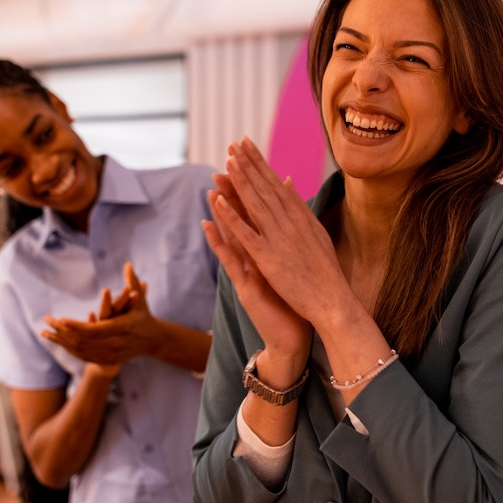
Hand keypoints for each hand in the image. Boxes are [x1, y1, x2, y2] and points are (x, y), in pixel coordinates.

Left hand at [40, 263, 156, 370]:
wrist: (152, 341)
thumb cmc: (144, 316)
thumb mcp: (139, 299)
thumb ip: (133, 282)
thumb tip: (128, 264)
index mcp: (121, 328)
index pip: (93, 329)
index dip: (75, 326)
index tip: (60, 319)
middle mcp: (114, 343)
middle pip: (83, 340)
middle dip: (62, 331)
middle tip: (47, 320)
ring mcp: (110, 353)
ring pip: (80, 350)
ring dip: (61, 341)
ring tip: (44, 332)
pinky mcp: (107, 359)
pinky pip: (83, 356)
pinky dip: (68, 349)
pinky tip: (56, 341)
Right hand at [202, 158, 310, 372]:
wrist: (292, 338)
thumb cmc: (293, 300)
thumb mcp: (290, 265)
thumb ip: (285, 241)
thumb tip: (291, 217)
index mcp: (266, 251)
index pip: (258, 214)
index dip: (252, 190)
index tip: (248, 164)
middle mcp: (252, 259)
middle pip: (242, 220)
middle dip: (234, 193)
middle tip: (223, 164)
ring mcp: (246, 272)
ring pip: (232, 236)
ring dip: (221, 212)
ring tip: (211, 187)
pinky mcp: (244, 287)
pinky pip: (230, 261)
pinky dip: (219, 242)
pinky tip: (209, 224)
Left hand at [213, 138, 346, 323]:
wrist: (333, 299)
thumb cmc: (325, 270)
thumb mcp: (315, 231)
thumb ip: (299, 206)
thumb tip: (287, 180)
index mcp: (300, 216)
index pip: (275, 183)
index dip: (259, 162)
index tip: (246, 144)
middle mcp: (289, 222)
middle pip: (264, 187)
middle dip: (248, 164)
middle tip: (233, 142)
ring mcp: (278, 239)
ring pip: (255, 204)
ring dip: (240, 182)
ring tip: (227, 161)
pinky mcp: (268, 258)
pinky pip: (246, 233)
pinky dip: (232, 216)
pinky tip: (218, 201)